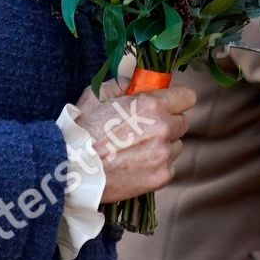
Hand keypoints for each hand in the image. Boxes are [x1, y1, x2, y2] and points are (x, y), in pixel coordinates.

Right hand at [73, 85, 196, 203]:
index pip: (188, 97)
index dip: (176, 99)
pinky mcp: (161, 176)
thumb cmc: (82, 130)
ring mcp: (163, 155)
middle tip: (146, 128)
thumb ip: (124, 84)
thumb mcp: (98, 95)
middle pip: (183, 122)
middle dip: (168, 123)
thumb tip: (138, 83)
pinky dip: (157, 166)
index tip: (167, 104)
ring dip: (163, 145)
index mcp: (151, 105)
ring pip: (176, 145)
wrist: (71, 169)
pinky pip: (169, 166)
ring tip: (136, 149)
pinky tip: (136, 164)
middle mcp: (163, 129)